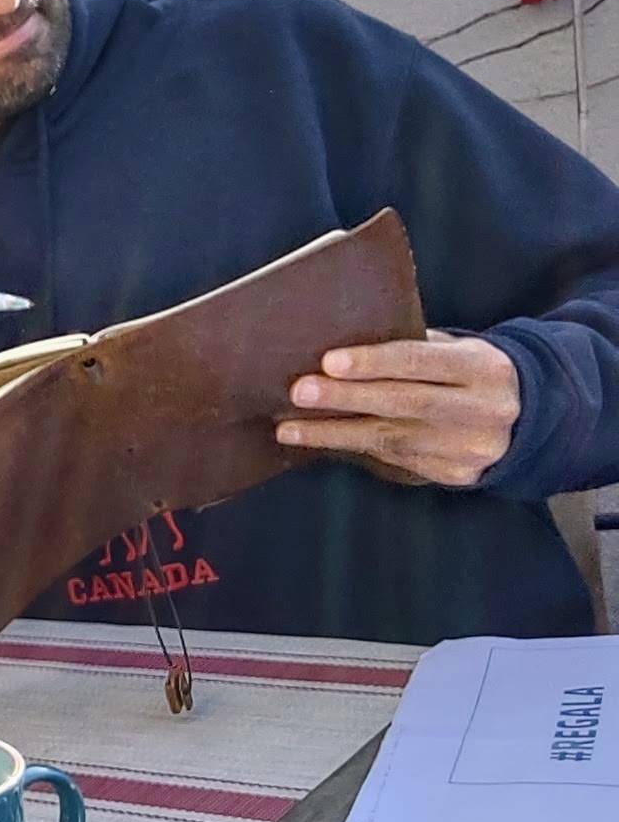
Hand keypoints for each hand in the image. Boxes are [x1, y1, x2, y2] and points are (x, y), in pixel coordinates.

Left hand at [276, 333, 518, 487]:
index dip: (374, 362)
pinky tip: (320, 442)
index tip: (330, 361)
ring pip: (392, 439)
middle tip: (300, 391)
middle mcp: (481, 409)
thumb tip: (343, 348)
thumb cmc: (473, 374)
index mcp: (482, 368)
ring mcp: (470, 446)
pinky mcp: (457, 473)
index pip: (421, 362)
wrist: (531, 420)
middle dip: (347, 398)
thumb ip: (414, 348)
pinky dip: (353, 448)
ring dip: (334, 433)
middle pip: (404, 402)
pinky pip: (396, 459)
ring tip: (289, 428)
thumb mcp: (459, 352)